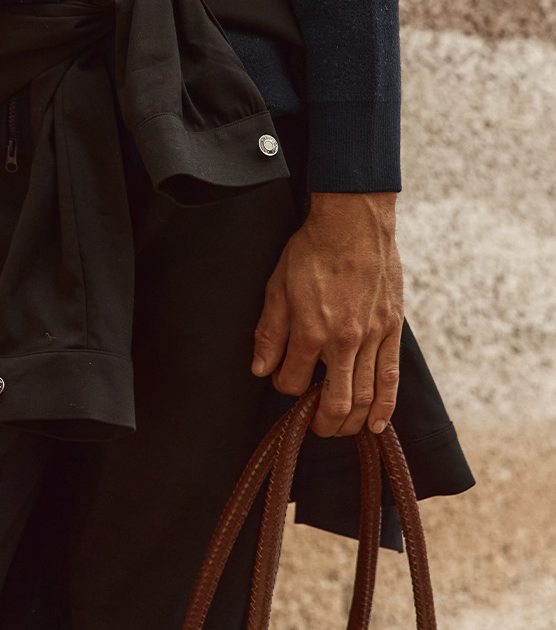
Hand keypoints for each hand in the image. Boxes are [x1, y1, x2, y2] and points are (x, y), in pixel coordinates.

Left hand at [251, 192, 402, 436]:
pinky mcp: (391, 330)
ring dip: (351, 421)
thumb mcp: (277, 286)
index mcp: (310, 330)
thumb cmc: (312, 250)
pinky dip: (384, 407)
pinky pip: (390, 378)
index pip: (292, 381)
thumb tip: (260, 367)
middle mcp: (343, 341)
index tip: (283, 380)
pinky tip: (376, 424)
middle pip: (334, 402)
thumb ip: (270, 331)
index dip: (284, 387)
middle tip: (316, 428)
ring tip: (340, 428)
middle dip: (323, 422)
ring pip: (364, 396)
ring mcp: (371, 337)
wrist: (353, 223)